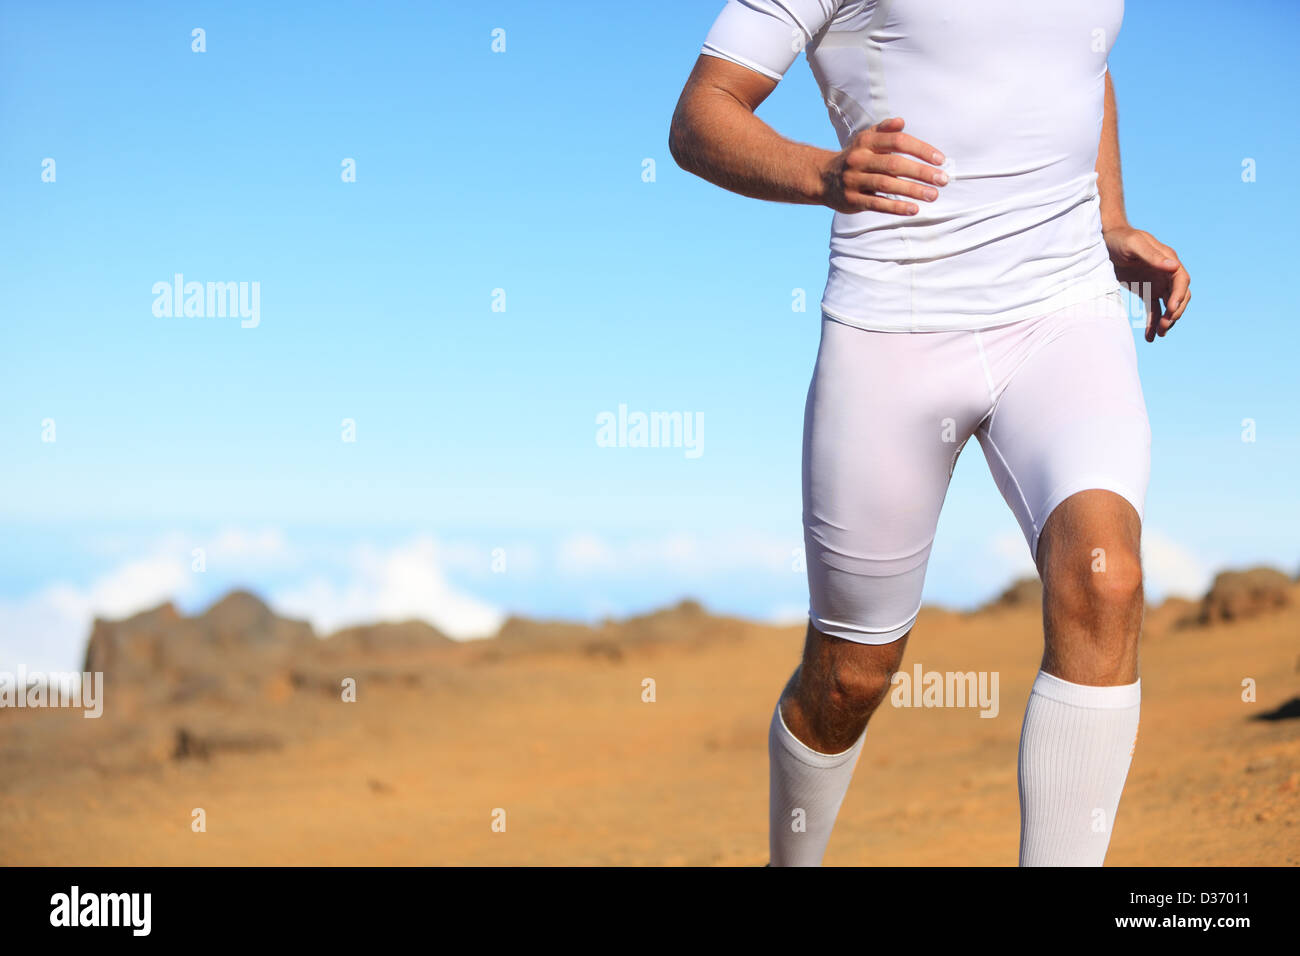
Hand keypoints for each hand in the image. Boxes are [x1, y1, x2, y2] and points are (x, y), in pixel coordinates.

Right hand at [820, 117, 948, 215]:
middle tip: (943, 180)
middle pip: (894, 164)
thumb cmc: (855, 157)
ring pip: (887, 185)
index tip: (940, 160)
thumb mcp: (866, 140)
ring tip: (933, 195)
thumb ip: (884, 130)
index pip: (898, 142)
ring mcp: (854, 180)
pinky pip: (877, 203)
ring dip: (913, 190)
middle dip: (921, 172)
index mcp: (866, 142)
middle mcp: (859, 159)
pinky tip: (914, 209)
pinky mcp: (852, 200)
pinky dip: (896, 207)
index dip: (921, 150)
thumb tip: (901, 122)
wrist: (822, 178)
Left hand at [1103, 225, 1190, 341]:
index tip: (1171, 309)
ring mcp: (1157, 283)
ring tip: (1159, 334)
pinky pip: (1154, 309)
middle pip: (1179, 296)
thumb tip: (1174, 267)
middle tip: (1164, 326)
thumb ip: (1152, 256)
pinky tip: (1150, 337)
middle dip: (1175, 312)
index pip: (1181, 281)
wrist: (1105, 241)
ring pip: (1168, 306)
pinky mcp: (1146, 291)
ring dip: (1167, 320)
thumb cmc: (1121, 239)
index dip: (1179, 296)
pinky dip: (1153, 323)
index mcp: (1168, 260)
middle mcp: (1166, 273)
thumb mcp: (1134, 245)